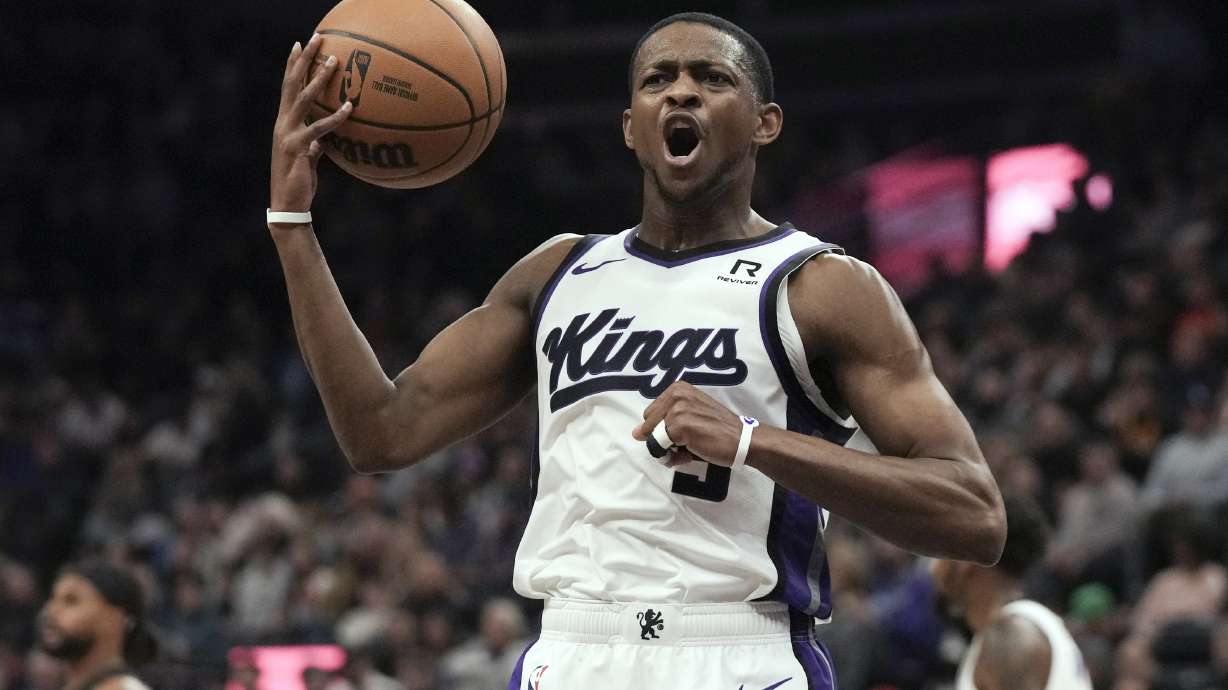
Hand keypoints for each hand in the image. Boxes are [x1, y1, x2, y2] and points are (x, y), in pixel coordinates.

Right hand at [269, 34, 352, 216]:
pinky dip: (335, 117)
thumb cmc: (299, 180)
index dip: (293, 64)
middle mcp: (282, 123)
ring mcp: (288, 133)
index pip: (288, 86)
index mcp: (284, 122)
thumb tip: (326, 138)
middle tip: (316, 38)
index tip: (301, 44)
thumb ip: (315, 143)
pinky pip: (319, 128)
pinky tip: (349, 106)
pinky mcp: (297, 148)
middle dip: (304, 59)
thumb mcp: (308, 156)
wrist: (288, 205)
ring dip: (318, 78)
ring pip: (303, 99)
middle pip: (292, 83)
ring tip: (334, 61)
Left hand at [632, 382, 743, 468]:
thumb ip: (664, 421)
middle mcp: (676, 394)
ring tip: (692, 447)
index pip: (650, 414)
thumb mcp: (690, 416)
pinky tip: (693, 452)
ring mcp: (677, 409)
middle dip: (663, 438)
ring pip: (654, 438)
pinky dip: (675, 457)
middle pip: (648, 425)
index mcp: (678, 388)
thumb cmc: (718, 430)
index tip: (684, 432)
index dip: (663, 429)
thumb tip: (636, 433)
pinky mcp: (680, 425)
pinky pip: (662, 448)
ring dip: (670, 450)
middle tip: (689, 442)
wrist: (743, 439)